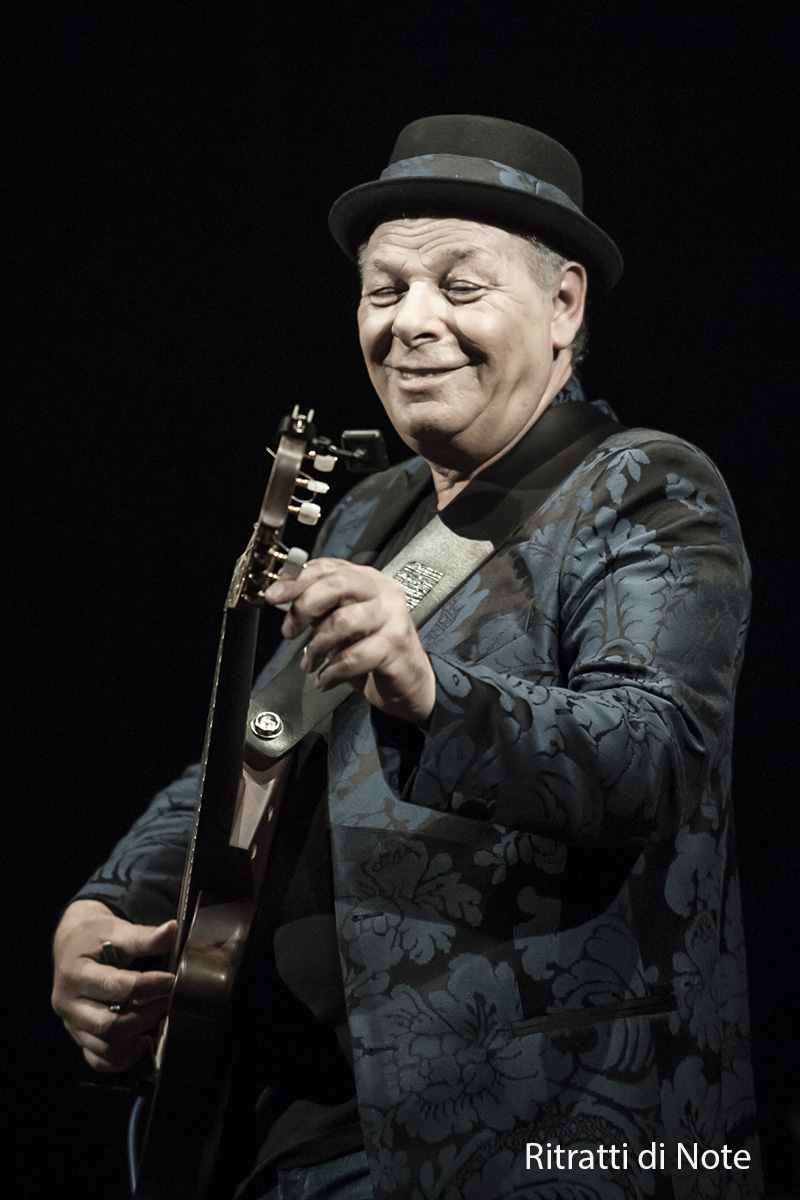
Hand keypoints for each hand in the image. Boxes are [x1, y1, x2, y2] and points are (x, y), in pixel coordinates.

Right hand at [52, 899, 175, 1071]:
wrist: (73, 948)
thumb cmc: (94, 938)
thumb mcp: (115, 929)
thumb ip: (143, 936)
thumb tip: (171, 930)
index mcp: (73, 974)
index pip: (113, 987)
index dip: (146, 985)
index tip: (170, 980)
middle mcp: (68, 1004)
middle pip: (108, 1024)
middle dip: (145, 1015)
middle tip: (168, 1000)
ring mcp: (73, 1025)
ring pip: (106, 1047)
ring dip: (138, 1035)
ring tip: (158, 1015)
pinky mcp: (81, 1037)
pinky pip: (100, 1060)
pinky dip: (124, 1056)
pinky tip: (142, 1039)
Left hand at [265, 558, 435, 724]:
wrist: (408, 679)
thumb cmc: (372, 648)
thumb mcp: (341, 622)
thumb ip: (318, 607)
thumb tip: (283, 597)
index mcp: (366, 579)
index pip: (328, 568)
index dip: (296, 580)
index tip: (273, 596)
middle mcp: (382, 591)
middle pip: (337, 585)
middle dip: (305, 607)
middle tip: (290, 631)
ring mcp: (392, 616)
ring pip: (343, 621)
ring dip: (318, 646)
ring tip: (310, 663)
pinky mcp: (396, 644)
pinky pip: (355, 656)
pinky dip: (332, 671)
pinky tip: (325, 679)